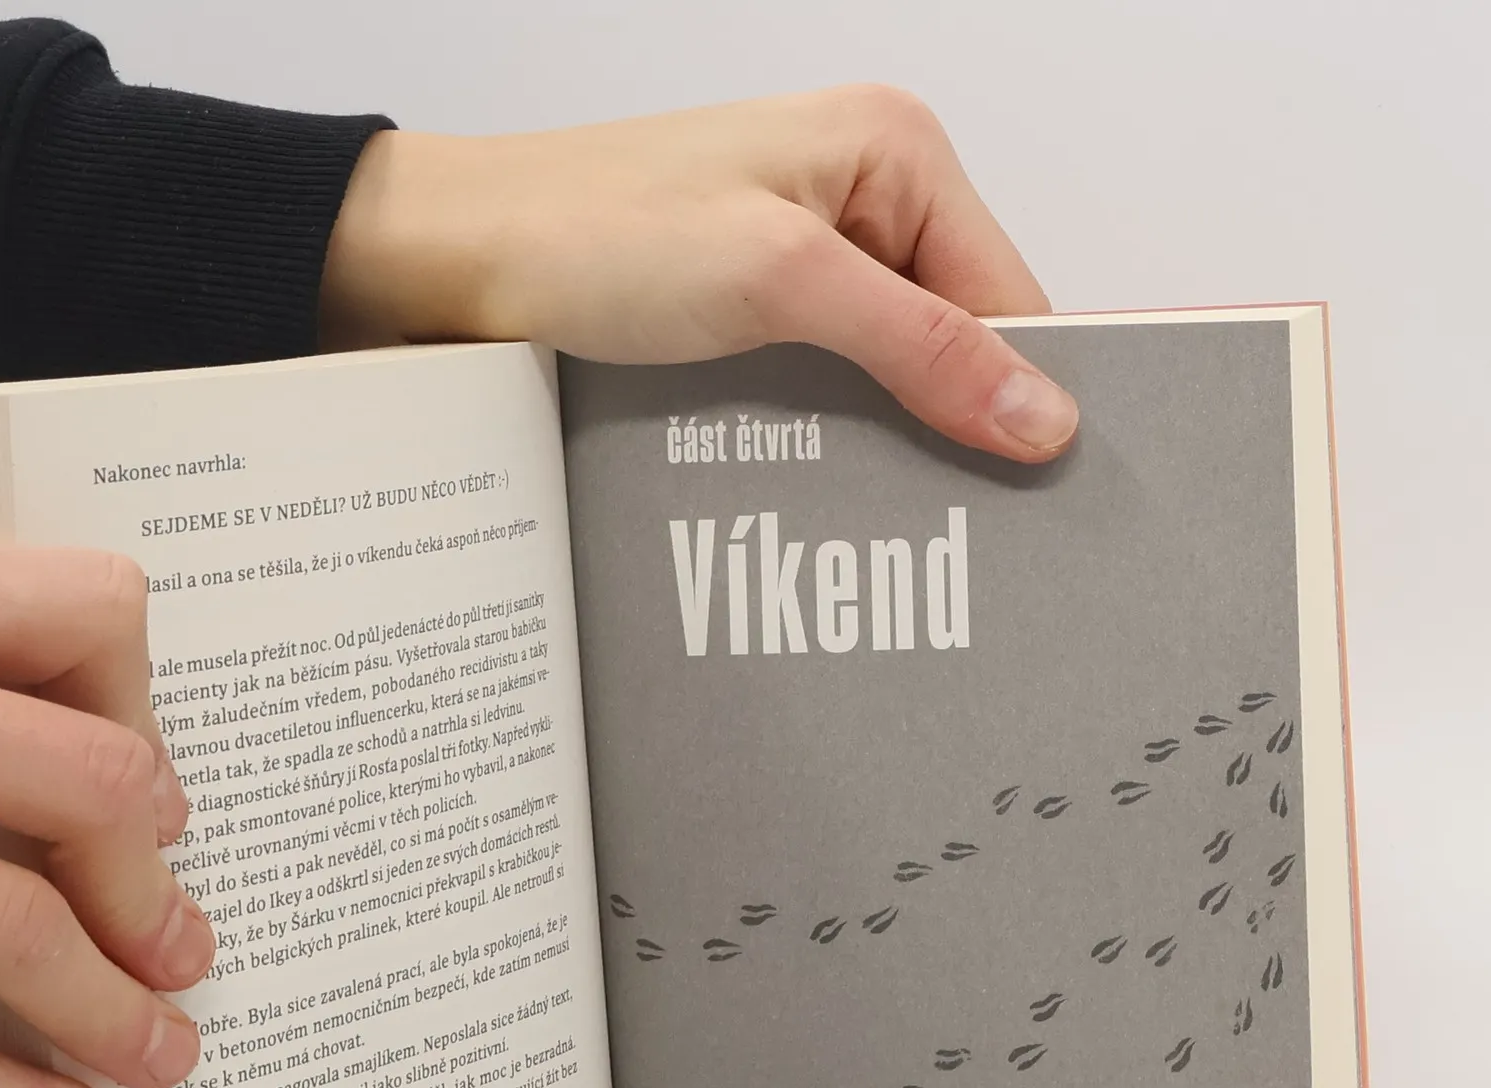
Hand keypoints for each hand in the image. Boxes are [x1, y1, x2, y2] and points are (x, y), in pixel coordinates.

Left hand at [322, 87, 1075, 462]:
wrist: (450, 261)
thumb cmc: (590, 231)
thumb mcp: (779, 283)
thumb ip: (918, 348)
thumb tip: (1041, 415)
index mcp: (893, 152)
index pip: (1009, 293)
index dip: (1025, 394)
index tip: (1034, 495)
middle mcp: (858, 199)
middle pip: (953, 339)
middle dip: (949, 428)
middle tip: (954, 532)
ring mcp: (800, 260)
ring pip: (885, 376)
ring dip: (879, 447)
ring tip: (881, 528)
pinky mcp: (748, 315)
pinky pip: (822, 390)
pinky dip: (821, 443)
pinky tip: (814, 496)